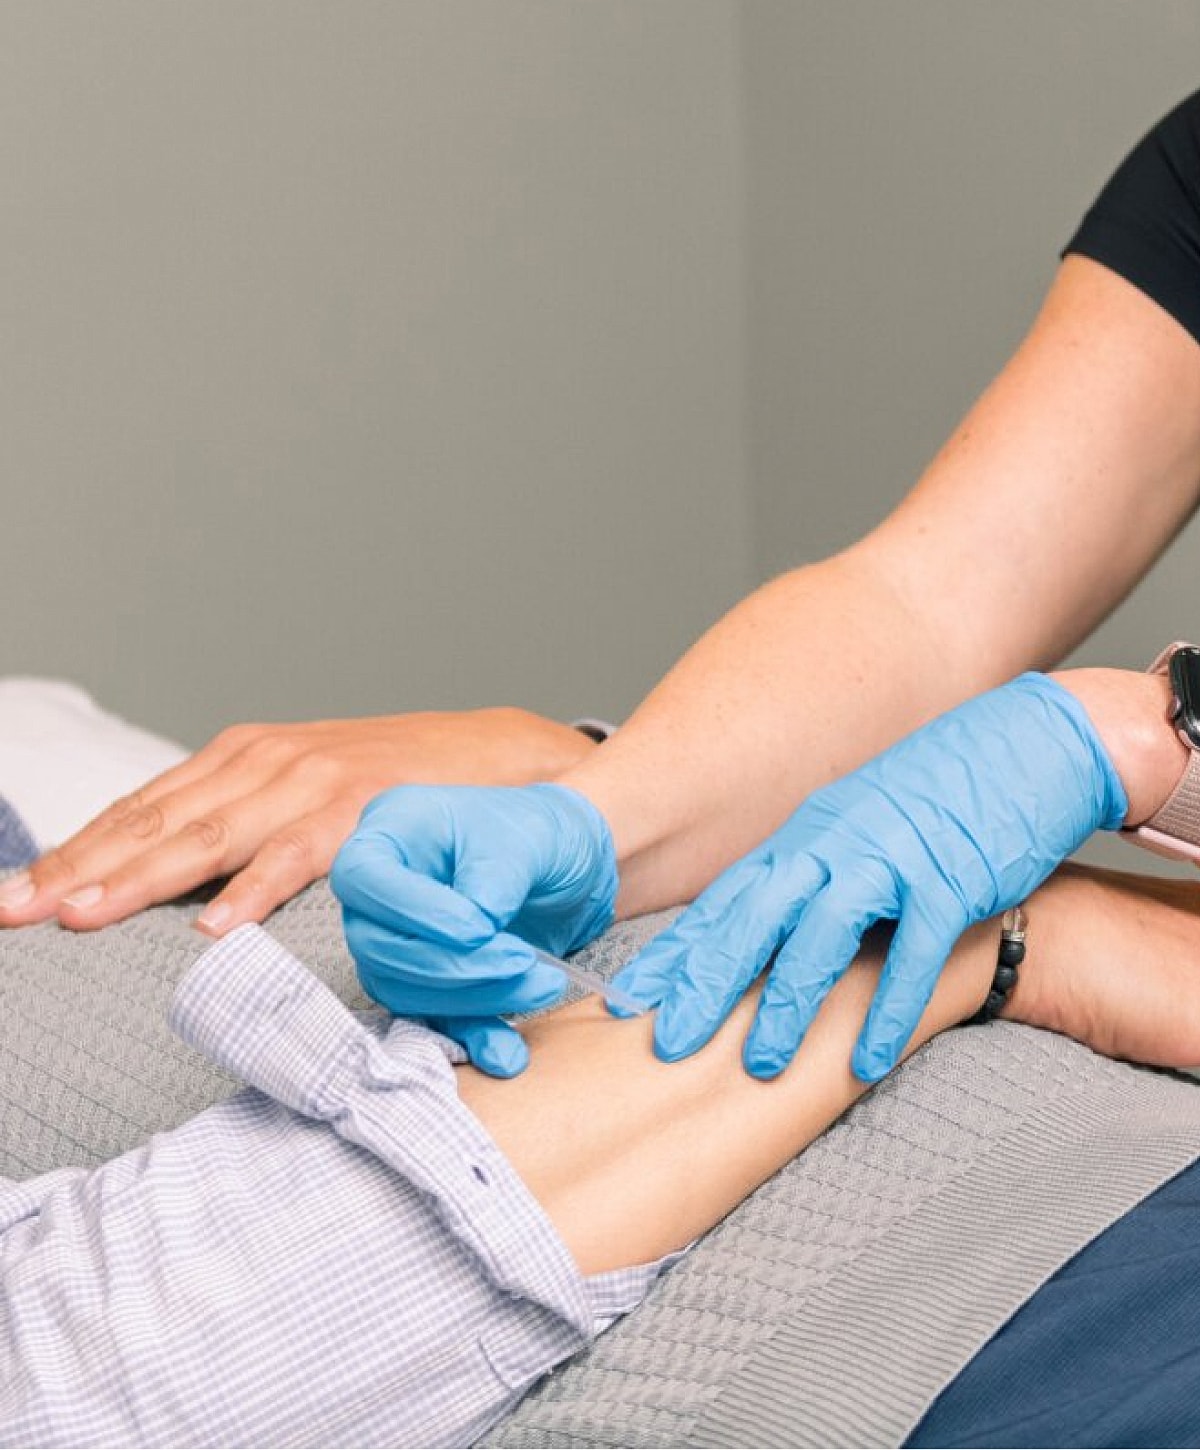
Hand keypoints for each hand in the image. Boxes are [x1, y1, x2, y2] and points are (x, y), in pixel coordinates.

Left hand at [0, 709, 597, 933]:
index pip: (141, 808)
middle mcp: (267, 760)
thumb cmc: (395, 787)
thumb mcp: (304, 794)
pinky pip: (299, 856)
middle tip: (19, 910)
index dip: (76, 850)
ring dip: (142, 878)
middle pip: (156, 821)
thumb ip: (243, 824)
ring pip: (211, 835)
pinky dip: (255, 890)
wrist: (499, 756)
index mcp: (244, 757)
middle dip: (80, 867)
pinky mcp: (365, 810)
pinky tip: (214, 927)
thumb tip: (173, 883)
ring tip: (84, 915)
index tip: (19, 893)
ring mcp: (315, 780)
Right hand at [331, 782, 617, 1075]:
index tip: (480, 928)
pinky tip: (508, 1052)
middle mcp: (379, 889)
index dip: (412, 910)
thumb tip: (480, 929)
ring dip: (473, 999)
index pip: (362, 876)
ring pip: (401, 988)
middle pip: (376, 944)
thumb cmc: (539, 831)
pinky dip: (471, 1037)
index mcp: (392, 830)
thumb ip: (497, 877)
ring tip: (545, 983)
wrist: (567, 863)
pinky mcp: (425, 982)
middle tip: (523, 961)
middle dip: (452, 965)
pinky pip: (431, 1019)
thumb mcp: (529, 838)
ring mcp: (395, 938)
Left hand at [610, 673, 1127, 1082]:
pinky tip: (869, 1060)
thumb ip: (815, 868)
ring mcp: (892, 858)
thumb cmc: (941, 793)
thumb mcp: (858, 822)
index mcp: (807, 834)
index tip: (628, 999)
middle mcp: (836, 842)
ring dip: (787, 1002)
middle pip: (753, 916)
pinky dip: (888, 1010)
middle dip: (704, 980)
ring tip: (758, 1065)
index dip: (676, 951)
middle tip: (665, 1041)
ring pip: (821, 934)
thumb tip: (769, 922)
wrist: (1030, 743)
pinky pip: (911, 953)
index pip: (725, 899)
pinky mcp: (950, 880)